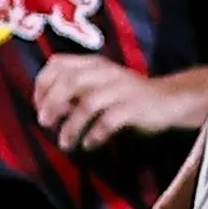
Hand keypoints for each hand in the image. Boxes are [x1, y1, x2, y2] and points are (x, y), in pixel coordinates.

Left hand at [34, 55, 205, 151]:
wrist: (168, 100)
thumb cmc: (126, 97)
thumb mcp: (98, 87)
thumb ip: (74, 92)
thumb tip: (45, 108)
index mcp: (93, 63)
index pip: (58, 63)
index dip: (43, 84)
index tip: (39, 105)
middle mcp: (105, 71)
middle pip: (70, 81)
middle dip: (52, 103)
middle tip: (45, 123)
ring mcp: (121, 88)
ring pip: (88, 103)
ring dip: (72, 125)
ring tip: (66, 143)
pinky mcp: (135, 106)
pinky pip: (109, 120)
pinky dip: (95, 134)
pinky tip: (89, 145)